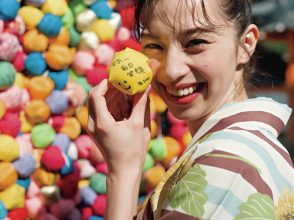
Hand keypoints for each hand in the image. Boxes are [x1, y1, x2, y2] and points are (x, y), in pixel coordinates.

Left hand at [87, 59, 159, 173]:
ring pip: (97, 104)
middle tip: (123, 82)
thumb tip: (146, 86)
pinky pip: (100, 112)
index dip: (106, 83)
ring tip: (125, 91)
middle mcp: (92, 124)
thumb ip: (141, 103)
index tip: (118, 77)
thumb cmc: (133, 150)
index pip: (96, 95)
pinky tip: (123, 103)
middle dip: (109, 88)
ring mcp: (92, 128)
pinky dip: (110, 105)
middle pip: (95, 97)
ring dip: (110, 96)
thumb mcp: (138, 125)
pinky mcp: (96, 130)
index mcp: (101, 123)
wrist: (124, 170)